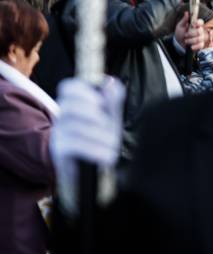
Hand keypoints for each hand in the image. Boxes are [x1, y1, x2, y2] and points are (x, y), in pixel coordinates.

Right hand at [51, 78, 124, 211]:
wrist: (90, 172)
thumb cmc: (100, 139)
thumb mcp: (110, 118)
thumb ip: (112, 100)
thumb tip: (110, 81)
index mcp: (74, 105)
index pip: (68, 87)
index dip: (83, 90)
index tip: (101, 101)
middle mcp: (62, 117)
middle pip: (70, 106)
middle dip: (93, 114)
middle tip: (108, 124)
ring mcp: (58, 134)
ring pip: (74, 126)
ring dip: (99, 135)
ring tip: (113, 144)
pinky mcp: (59, 152)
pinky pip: (73, 145)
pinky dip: (94, 149)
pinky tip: (107, 156)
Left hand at [174, 13, 206, 51]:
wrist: (179, 43)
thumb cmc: (180, 33)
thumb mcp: (180, 26)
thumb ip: (184, 20)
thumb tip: (186, 12)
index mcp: (196, 25)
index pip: (201, 22)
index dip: (198, 23)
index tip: (194, 24)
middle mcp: (200, 30)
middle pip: (200, 31)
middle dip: (191, 34)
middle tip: (185, 35)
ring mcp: (201, 37)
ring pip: (200, 38)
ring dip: (191, 40)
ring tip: (186, 41)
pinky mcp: (201, 44)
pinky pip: (201, 45)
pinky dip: (195, 46)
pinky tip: (191, 46)